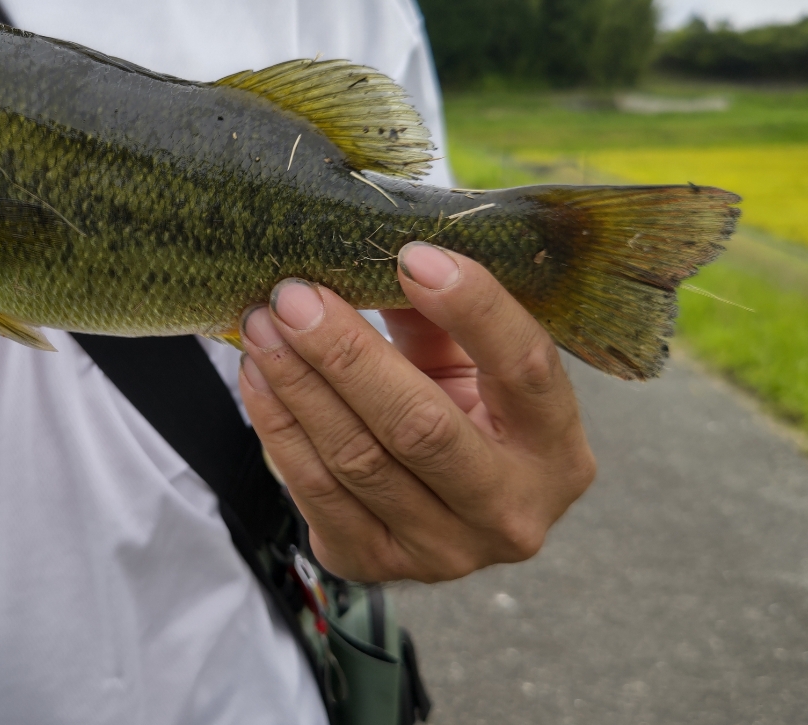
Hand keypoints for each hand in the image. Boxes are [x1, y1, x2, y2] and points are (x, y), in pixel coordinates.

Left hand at [238, 242, 595, 582]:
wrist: (437, 503)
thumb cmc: (459, 410)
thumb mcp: (466, 361)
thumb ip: (435, 314)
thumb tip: (375, 252)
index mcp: (557, 451)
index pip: (524, 369)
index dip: (472, 308)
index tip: (410, 254)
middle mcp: (511, 513)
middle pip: (421, 426)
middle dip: (346, 352)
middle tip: (295, 295)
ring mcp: (443, 552)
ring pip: (357, 459)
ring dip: (297, 383)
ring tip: (261, 324)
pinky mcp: (375, 564)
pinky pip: (315, 491)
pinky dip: (278, 425)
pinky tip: (258, 375)